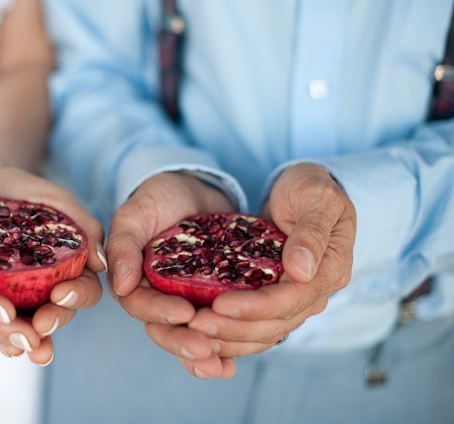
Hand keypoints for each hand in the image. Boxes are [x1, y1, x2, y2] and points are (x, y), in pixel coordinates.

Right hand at [106, 172, 236, 378]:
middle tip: (206, 350)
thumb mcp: (136, 214)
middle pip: (164, 330)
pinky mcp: (209, 300)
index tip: (185, 314)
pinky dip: (222, 349)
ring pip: (188, 337)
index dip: (160, 313)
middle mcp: (156, 298)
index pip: (140, 305)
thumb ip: (124, 245)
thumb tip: (120, 285)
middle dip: (183, 344)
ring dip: (203, 355)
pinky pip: (213, 330)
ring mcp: (183, 301)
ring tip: (220, 366)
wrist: (192, 188)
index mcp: (133, 281)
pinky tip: (231, 367)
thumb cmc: (158, 198)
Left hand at [187, 162, 354, 357]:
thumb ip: (311, 231)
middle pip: (276, 324)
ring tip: (194, 332)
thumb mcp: (316, 197)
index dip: (256, 307)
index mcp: (331, 270)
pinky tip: (202, 333)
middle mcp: (315, 292)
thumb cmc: (312, 187)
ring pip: (265, 332)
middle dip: (235, 328)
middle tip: (196, 325)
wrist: (306, 189)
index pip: (293, 299)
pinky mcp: (275, 298)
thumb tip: (301, 271)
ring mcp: (296, 298)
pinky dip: (231, 333)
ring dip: (230, 337)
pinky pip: (255, 325)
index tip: (220, 305)